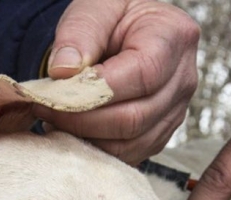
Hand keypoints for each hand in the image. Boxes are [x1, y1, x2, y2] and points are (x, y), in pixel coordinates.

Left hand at [33, 0, 198, 164]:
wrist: (130, 32)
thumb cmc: (115, 16)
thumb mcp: (96, 6)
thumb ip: (79, 32)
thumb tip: (63, 71)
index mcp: (174, 37)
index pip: (142, 75)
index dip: (97, 91)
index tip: (57, 92)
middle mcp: (184, 79)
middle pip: (135, 117)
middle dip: (84, 120)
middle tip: (47, 110)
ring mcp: (175, 112)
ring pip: (131, 143)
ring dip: (88, 139)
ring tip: (57, 121)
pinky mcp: (160, 134)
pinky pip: (129, 154)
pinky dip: (98, 149)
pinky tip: (74, 132)